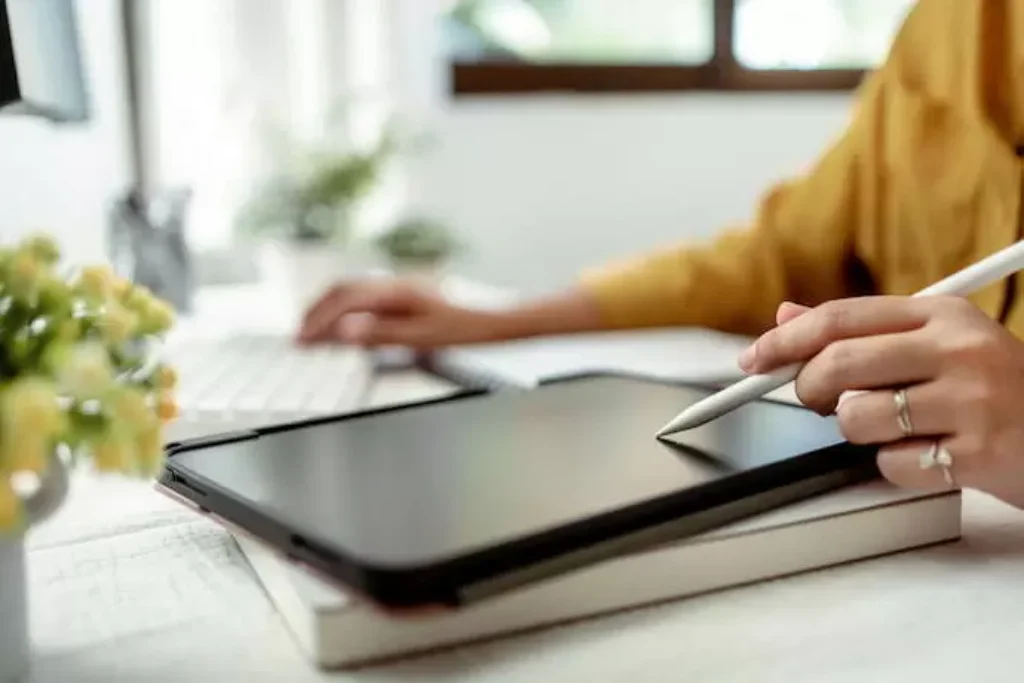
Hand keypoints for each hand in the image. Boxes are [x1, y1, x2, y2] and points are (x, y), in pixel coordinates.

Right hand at [296, 279, 508, 348]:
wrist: (500, 317)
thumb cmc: (468, 326)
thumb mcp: (422, 338)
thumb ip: (380, 334)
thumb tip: (344, 330)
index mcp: (397, 290)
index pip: (344, 301)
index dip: (318, 321)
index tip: (301, 340)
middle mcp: (397, 282)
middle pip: (344, 290)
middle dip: (318, 311)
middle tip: (300, 335)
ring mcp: (404, 285)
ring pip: (356, 290)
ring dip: (332, 307)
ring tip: (318, 329)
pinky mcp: (411, 292)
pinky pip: (370, 296)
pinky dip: (350, 308)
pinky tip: (350, 323)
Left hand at [740, 296, 1023, 507]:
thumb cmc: (997, 389)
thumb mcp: (940, 344)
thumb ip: (864, 331)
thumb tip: (787, 316)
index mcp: (942, 314)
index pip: (839, 318)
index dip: (784, 341)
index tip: (752, 361)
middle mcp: (957, 349)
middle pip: (837, 363)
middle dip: (808, 388)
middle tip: (819, 400)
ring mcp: (971, 401)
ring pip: (856, 418)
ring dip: (857, 432)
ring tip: (896, 427)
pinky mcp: (979, 452)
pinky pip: (892, 464)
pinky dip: (896, 466)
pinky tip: (930, 455)